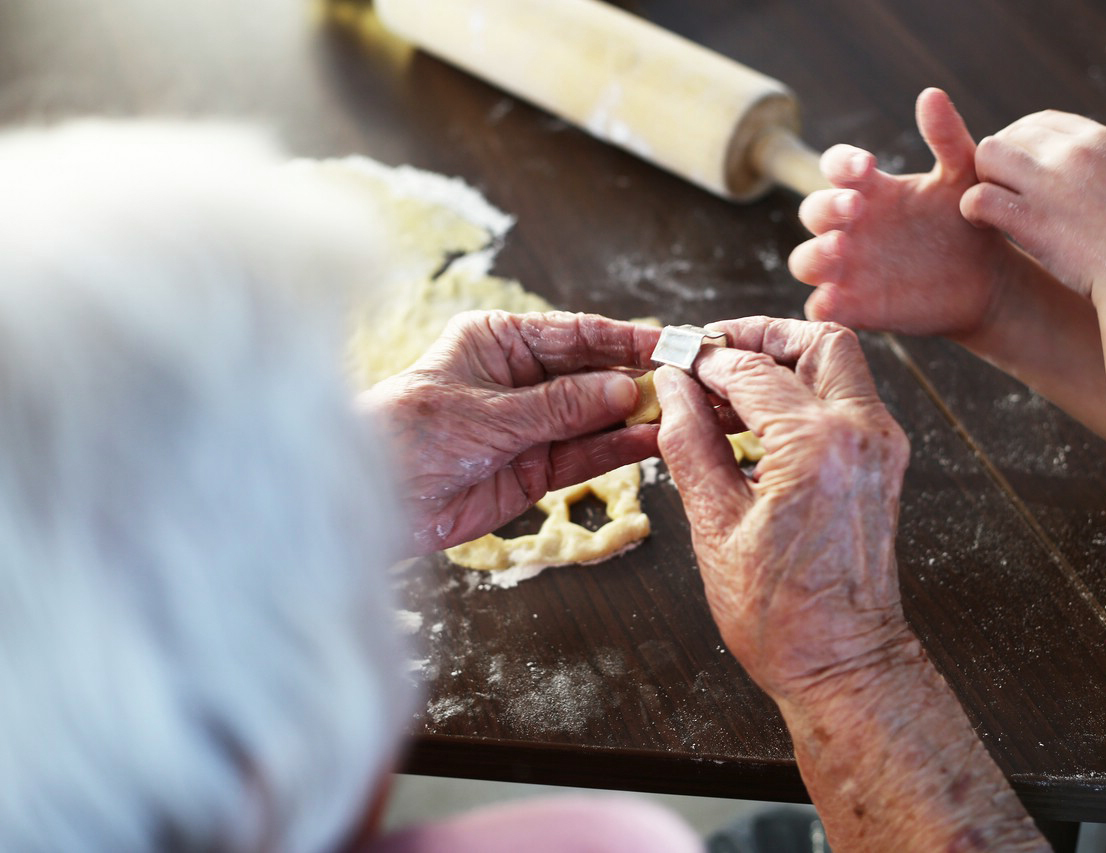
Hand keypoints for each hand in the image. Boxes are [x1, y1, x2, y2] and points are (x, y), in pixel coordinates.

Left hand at [359, 310, 660, 553]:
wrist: (369, 503)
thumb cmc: (407, 436)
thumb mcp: (486, 415)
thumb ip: (559, 405)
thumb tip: (625, 389)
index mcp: (498, 341)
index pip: (574, 334)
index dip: (624, 338)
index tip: (670, 342)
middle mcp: (519, 378)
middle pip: (592, 374)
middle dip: (639, 379)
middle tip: (690, 382)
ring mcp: (530, 425)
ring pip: (595, 417)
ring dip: (635, 417)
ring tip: (684, 414)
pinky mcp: (534, 468)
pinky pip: (584, 453)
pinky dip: (616, 449)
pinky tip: (652, 441)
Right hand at [655, 317, 911, 702]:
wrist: (844, 665)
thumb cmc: (781, 614)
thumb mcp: (714, 524)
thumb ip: (689, 442)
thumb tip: (671, 388)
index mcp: (818, 446)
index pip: (752, 369)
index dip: (703, 358)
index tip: (672, 361)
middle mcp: (863, 434)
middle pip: (817, 340)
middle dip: (759, 335)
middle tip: (710, 351)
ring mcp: (882, 447)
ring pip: (836, 365)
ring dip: (781, 361)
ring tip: (723, 390)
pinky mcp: (882, 464)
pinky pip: (844, 400)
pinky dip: (801, 392)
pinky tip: (754, 419)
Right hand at [788, 88, 1013, 339]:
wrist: (989, 279)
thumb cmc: (969, 224)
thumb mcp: (963, 176)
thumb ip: (947, 137)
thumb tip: (930, 94)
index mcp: (870, 191)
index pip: (835, 168)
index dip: (841, 163)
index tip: (868, 166)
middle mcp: (851, 228)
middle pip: (812, 212)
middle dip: (826, 207)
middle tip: (856, 207)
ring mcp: (848, 269)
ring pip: (804, 261)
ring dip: (814, 255)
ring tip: (842, 249)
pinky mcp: (854, 306)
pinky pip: (821, 306)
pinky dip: (821, 303)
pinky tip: (836, 299)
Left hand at [961, 110, 1105, 303]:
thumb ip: (1104, 169)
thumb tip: (1083, 170)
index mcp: (1102, 140)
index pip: (1042, 121)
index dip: (1021, 142)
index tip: (1017, 168)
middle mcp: (1074, 152)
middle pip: (1010, 135)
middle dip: (998, 163)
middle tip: (1000, 193)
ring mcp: (1051, 183)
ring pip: (987, 155)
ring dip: (982, 180)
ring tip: (990, 207)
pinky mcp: (1030, 219)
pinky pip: (979, 197)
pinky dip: (971, 208)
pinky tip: (981, 224)